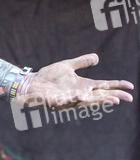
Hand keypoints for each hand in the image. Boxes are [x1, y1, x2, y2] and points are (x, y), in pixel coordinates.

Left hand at [16, 53, 133, 108]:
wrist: (30, 83)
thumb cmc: (49, 77)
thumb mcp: (67, 66)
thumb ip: (81, 62)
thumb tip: (96, 57)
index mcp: (83, 86)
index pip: (104, 86)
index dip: (117, 86)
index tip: (131, 86)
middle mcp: (79, 94)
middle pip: (100, 96)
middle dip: (113, 97)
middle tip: (127, 98)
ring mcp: (68, 99)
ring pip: (86, 101)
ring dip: (99, 101)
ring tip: (113, 100)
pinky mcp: (56, 102)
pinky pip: (66, 101)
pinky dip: (73, 99)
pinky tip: (80, 96)